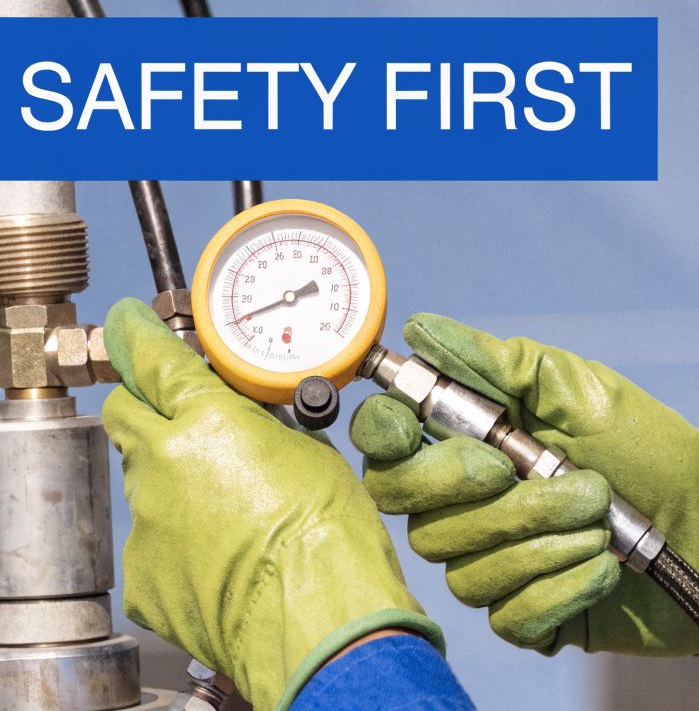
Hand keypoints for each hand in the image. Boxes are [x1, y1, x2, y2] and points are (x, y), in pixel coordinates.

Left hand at [102, 298, 441, 710]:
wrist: (317, 614)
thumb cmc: (329, 536)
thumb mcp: (310, 453)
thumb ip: (262, 428)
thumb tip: (250, 425)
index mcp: (206, 420)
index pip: (153, 360)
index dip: (140, 337)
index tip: (133, 325)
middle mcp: (163, 463)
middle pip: (127, 413)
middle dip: (150, 407)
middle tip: (186, 417)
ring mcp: (148, 521)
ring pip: (145, 481)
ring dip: (178, 481)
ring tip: (235, 508)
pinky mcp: (145, 573)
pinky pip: (154, 541)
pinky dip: (182, 540)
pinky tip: (225, 554)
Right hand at [351, 313, 698, 700]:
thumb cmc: (650, 450)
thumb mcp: (579, 390)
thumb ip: (497, 365)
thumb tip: (421, 331)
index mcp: (472, 444)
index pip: (385, 448)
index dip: (389, 439)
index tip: (427, 430)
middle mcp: (470, 506)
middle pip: (415, 513)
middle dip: (493, 496)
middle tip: (554, 473)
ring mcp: (494, 563)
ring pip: (467, 567)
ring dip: (547, 536)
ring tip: (603, 516)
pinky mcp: (526, 616)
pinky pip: (510, 614)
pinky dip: (566, 584)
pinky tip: (604, 566)